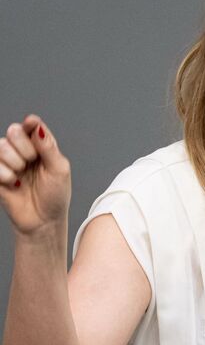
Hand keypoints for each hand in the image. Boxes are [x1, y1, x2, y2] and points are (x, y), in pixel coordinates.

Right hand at [0, 115, 70, 235]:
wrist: (42, 221)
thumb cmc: (55, 196)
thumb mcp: (59, 171)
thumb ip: (48, 148)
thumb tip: (36, 126)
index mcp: (40, 147)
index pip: (32, 126)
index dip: (30, 123)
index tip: (31, 123)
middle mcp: (22, 151)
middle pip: (14, 131)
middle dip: (25, 148)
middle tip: (33, 164)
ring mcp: (7, 161)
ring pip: (2, 146)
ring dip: (15, 162)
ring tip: (23, 177)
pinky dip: (5, 174)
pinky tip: (14, 184)